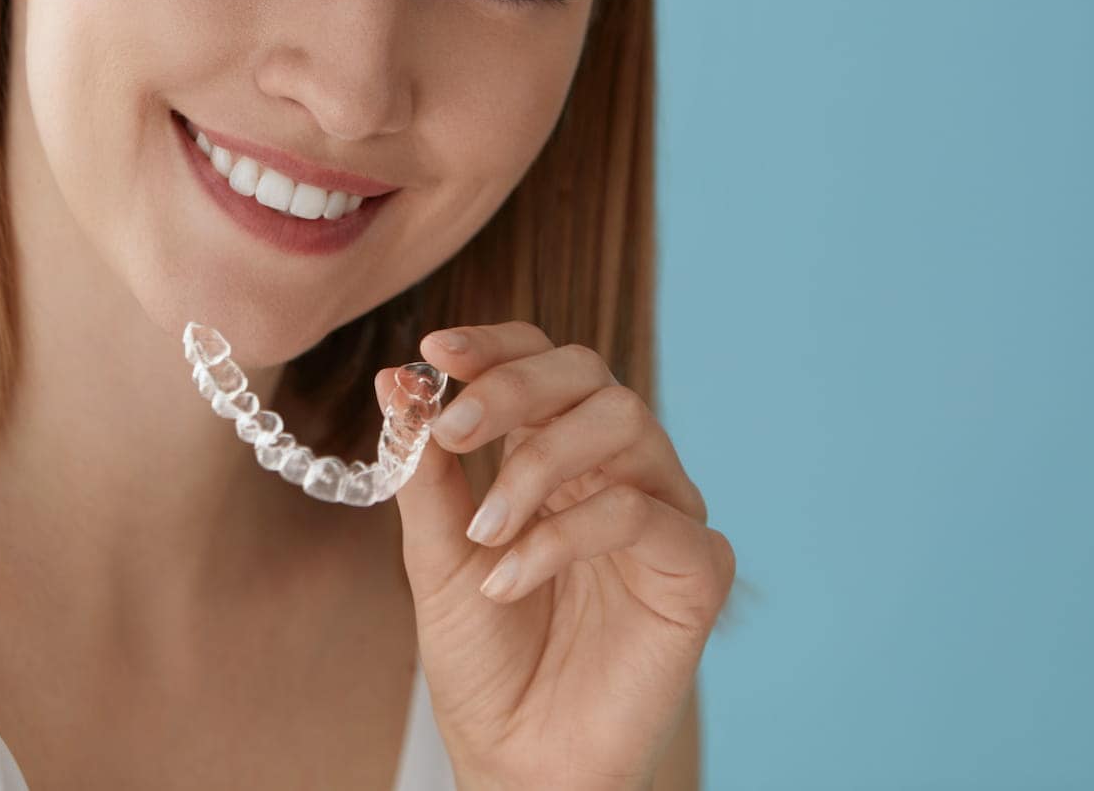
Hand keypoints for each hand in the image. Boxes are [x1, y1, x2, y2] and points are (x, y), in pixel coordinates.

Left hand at [375, 322, 733, 790]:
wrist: (516, 763)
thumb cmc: (483, 662)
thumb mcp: (436, 553)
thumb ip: (425, 469)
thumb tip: (397, 378)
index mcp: (559, 457)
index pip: (542, 367)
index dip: (495, 345)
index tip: (434, 350)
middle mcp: (619, 473)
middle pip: (590, 375)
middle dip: (515, 388)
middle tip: (452, 431)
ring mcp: (663, 516)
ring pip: (625, 423)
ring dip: (537, 464)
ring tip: (483, 531)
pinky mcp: (697, 570)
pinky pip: (644, 513)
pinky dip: (565, 535)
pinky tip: (509, 579)